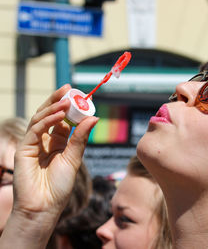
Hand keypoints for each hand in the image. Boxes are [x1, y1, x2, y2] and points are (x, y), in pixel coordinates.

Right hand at [13, 84, 97, 216]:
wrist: (44, 207)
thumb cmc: (60, 186)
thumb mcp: (74, 158)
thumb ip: (81, 137)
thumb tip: (94, 117)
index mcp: (58, 142)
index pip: (63, 119)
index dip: (70, 107)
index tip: (81, 96)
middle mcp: (45, 140)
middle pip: (49, 114)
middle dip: (58, 101)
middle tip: (68, 89)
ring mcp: (33, 143)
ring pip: (40, 119)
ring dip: (53, 108)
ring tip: (65, 100)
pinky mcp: (24, 149)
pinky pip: (35, 130)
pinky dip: (46, 121)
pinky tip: (58, 116)